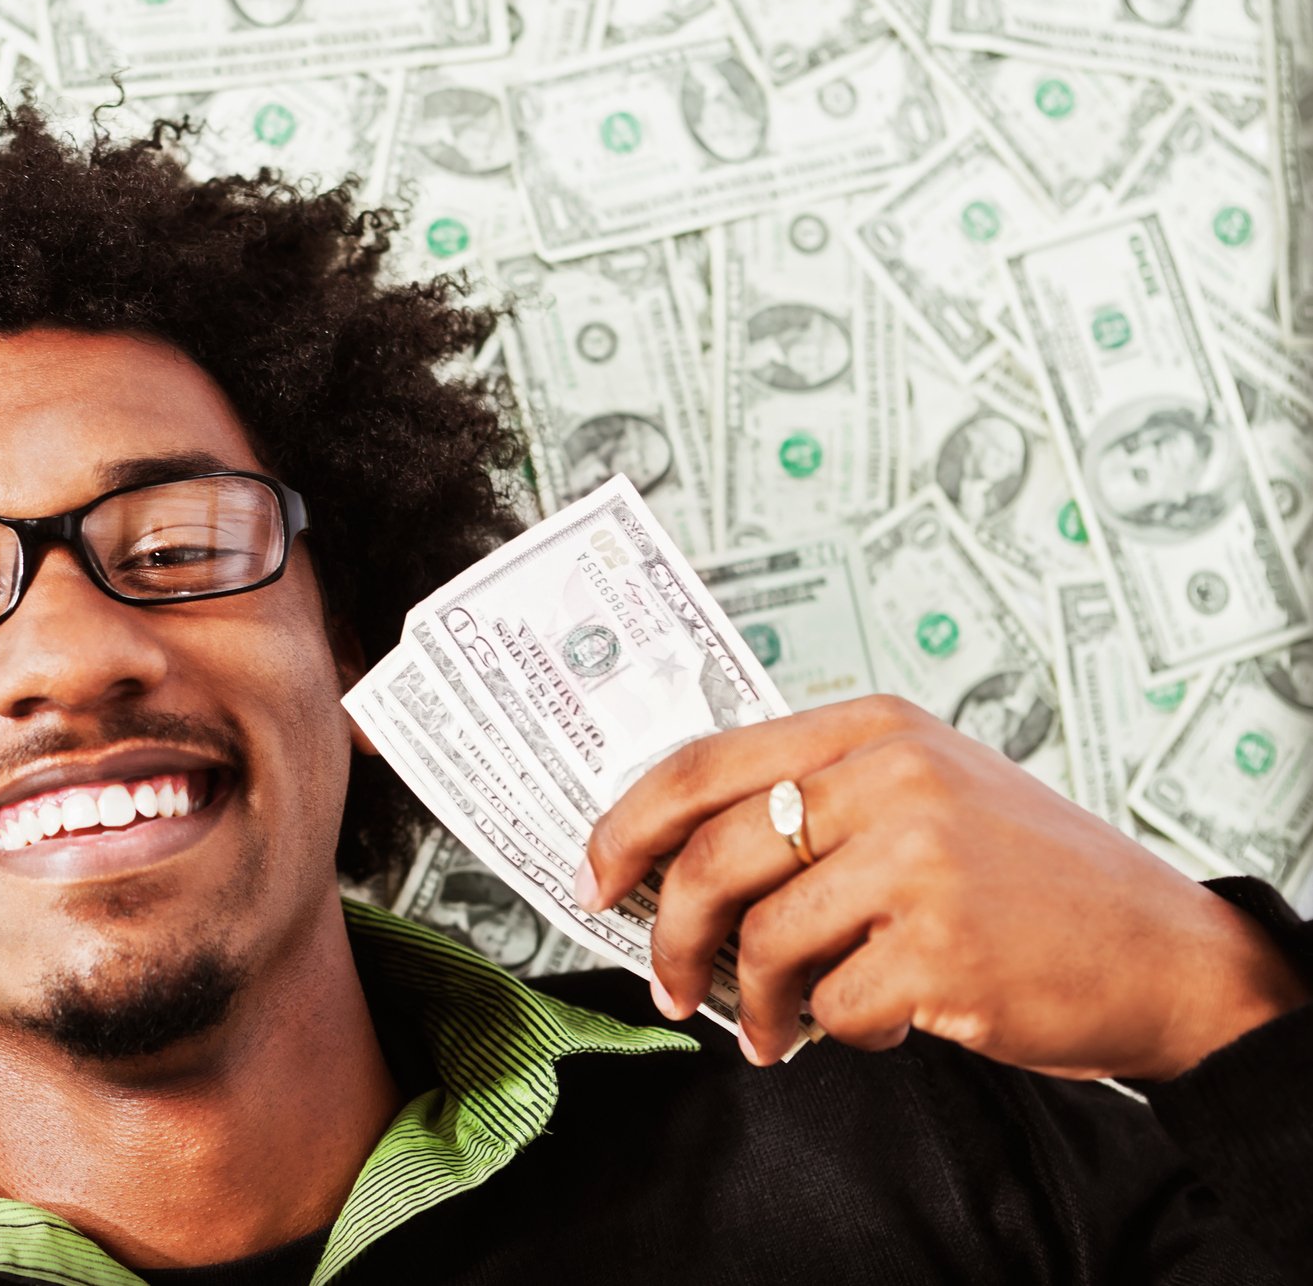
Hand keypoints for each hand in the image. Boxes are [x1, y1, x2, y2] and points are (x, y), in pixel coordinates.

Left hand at [573, 696, 1308, 1078]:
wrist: (1166, 950)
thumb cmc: (1030, 880)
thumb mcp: (926, 795)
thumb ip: (812, 805)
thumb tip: (674, 860)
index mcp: (872, 728)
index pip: (699, 763)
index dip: (624, 825)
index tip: (594, 877)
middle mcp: (891, 778)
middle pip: (709, 854)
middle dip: (668, 934)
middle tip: (667, 982)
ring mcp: (919, 859)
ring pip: (763, 938)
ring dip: (756, 1003)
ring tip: (777, 1028)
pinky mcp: (941, 946)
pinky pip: (833, 1005)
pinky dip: (837, 1030)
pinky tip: (872, 1024)